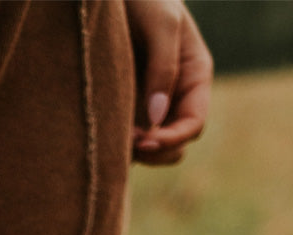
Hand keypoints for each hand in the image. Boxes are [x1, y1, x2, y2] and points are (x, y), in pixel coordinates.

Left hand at [125, 0, 212, 165]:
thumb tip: (156, 120)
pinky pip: (124, 139)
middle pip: (174, 146)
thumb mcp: (160, 23)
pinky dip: (116, 145)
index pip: (193, 125)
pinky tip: (99, 134)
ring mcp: (149, 104)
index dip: (172, 139)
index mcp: (193, 77)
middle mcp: (174, 96)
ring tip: (110, 139)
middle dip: (153, 151)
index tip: (144, 140)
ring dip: (134, 153)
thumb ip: (163, 66)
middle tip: (124, 142)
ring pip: (149, 148)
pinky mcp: (124, 107)